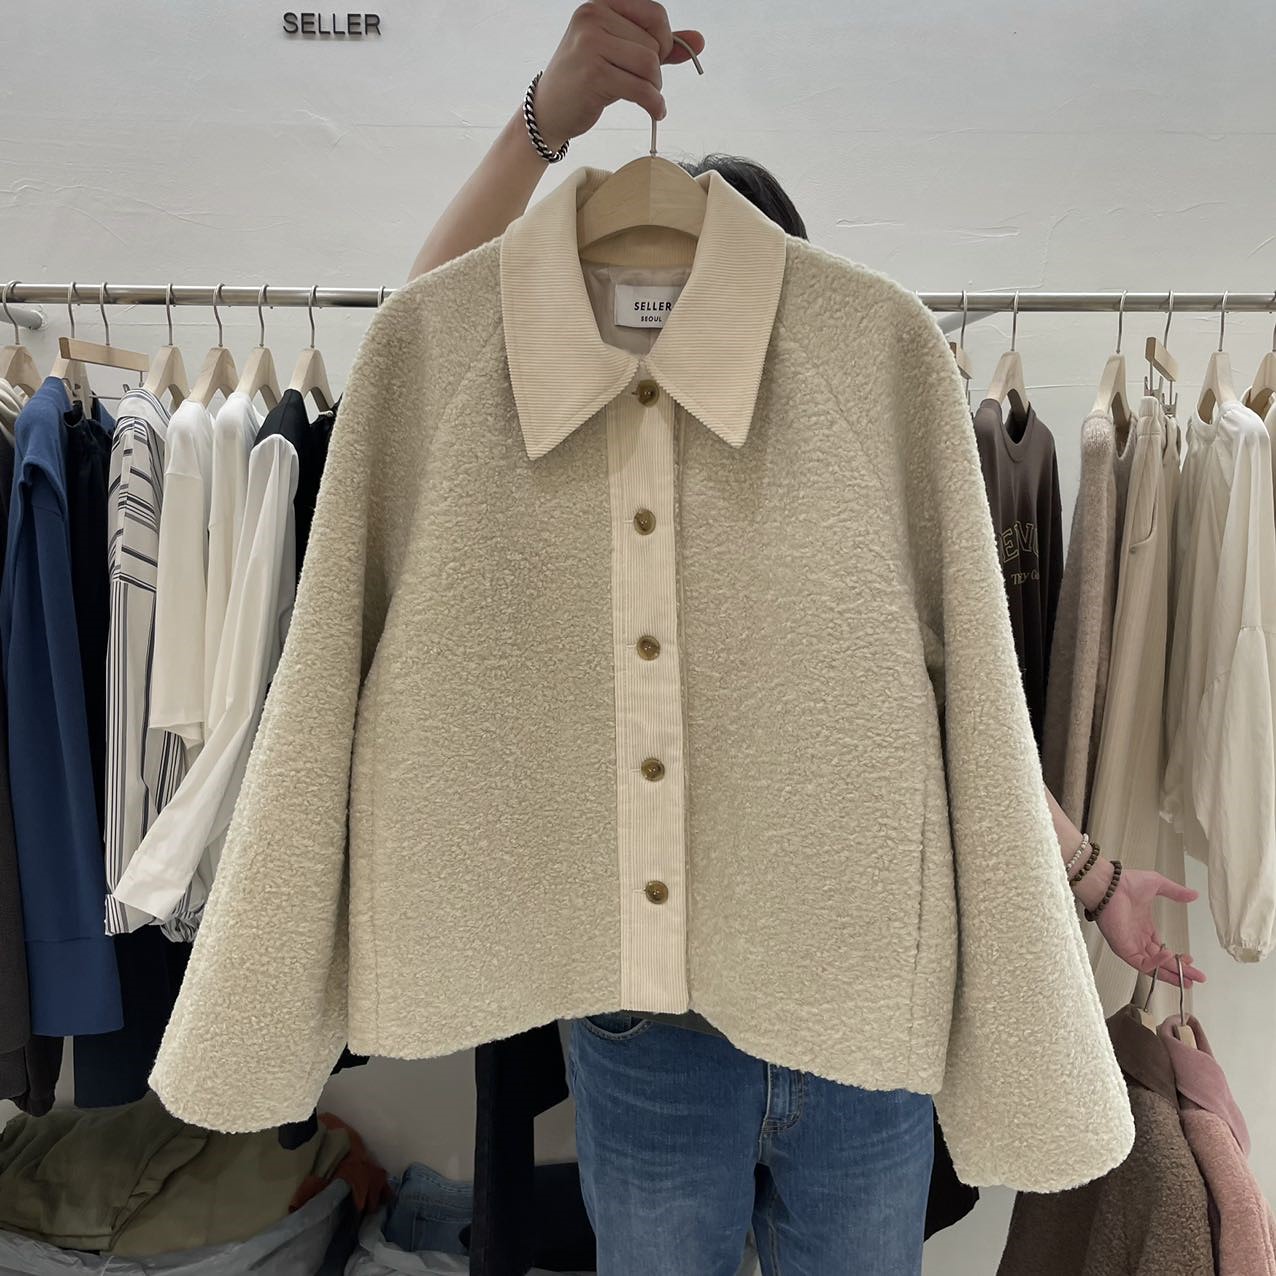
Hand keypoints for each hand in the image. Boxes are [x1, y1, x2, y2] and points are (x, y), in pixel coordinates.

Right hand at [534, 1, 705, 150]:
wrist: (549, 110)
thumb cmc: (587, 79)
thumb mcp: (621, 54)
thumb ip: (658, 45)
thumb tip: (699, 41)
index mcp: (600, 5)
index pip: (655, 13)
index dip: (664, 40)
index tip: (655, 59)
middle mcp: (593, 18)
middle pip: (653, 42)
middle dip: (657, 70)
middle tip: (645, 85)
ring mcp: (590, 44)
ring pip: (649, 65)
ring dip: (655, 88)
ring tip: (646, 97)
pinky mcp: (594, 74)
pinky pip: (641, 89)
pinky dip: (654, 104)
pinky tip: (654, 112)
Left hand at [1089, 864, 1205, 987]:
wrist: (1108, 885)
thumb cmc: (1124, 883)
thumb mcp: (1157, 885)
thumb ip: (1176, 892)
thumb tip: (1193, 895)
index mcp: (1144, 927)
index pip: (1162, 950)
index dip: (1177, 957)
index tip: (1190, 960)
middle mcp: (1137, 938)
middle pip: (1161, 962)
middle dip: (1180, 971)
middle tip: (1197, 977)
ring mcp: (1130, 944)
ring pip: (1153, 968)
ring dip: (1171, 974)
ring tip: (1188, 978)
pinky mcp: (1123, 948)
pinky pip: (1141, 963)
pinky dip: (1156, 964)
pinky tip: (1168, 957)